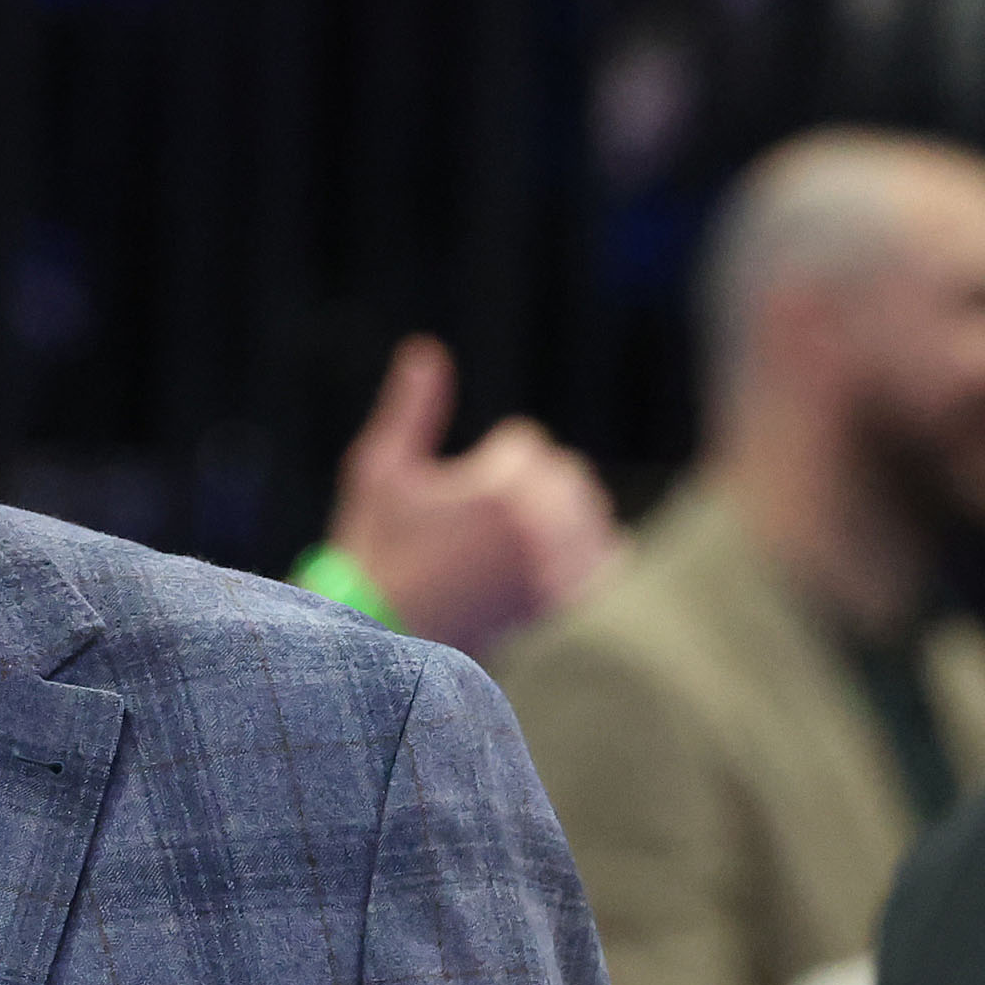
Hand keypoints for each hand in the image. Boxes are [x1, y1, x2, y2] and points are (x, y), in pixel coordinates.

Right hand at [321, 336, 622, 659]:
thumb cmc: (374, 550)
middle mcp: (538, 524)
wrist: (382, 635)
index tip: (458, 500)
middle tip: (482, 526)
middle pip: (564, 474)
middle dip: (527, 490)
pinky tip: (550, 564)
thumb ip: (411, 410)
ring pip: (588, 510)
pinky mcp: (567, 600)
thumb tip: (425, 349)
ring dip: (561, 518)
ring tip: (511, 546)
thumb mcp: (379, 472)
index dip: (487, 466)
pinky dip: (589, 553)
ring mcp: (557, 564)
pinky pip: (609, 554)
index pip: (525, 445)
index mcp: (498, 486)